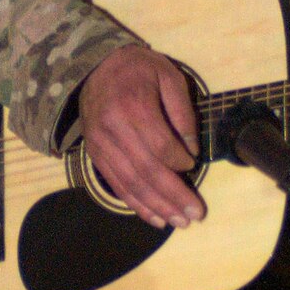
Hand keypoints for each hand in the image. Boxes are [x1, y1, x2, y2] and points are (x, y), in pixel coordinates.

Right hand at [77, 45, 203, 228]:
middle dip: (173, 196)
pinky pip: (116, 185)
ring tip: (178, 222)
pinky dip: (136, 204)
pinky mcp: (95, 155)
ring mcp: (100, 145)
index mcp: (134, 106)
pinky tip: (154, 218)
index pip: (160, 145)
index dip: (180, 162)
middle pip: (146, 170)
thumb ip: (182, 112)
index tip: (194, 166)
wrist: (96, 66)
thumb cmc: (139, 69)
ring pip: (131, 183)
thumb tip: (192, 150)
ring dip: (156, 207)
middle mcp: (113, 129)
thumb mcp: (168, 76)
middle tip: (195, 214)